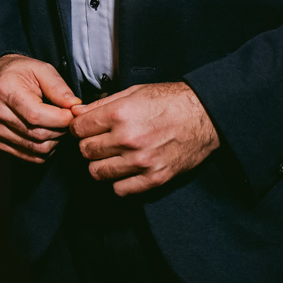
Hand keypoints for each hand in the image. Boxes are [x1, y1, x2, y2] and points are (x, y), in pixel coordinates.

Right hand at [0, 54, 81, 162]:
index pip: (36, 115)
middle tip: (66, 117)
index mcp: (6, 90)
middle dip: (60, 129)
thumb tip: (74, 107)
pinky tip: (47, 133)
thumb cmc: (22, 73)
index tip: (72, 113)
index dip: (60, 118)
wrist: (0, 79)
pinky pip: (31, 156)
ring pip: (37, 148)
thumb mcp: (43, 69)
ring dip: (55, 140)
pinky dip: (45, 149)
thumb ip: (59, 88)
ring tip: (57, 124)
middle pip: (38, 134)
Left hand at [73, 81, 220, 195]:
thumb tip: (77, 114)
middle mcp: (128, 139)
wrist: (205, 115)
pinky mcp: (154, 178)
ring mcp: (141, 161)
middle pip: (86, 151)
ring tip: (112, 156)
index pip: (78, 129)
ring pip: (97, 172)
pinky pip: (120, 189)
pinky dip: (119, 182)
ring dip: (101, 164)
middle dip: (89, 145)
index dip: (79, 128)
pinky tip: (125, 170)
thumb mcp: (134, 92)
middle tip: (101, 141)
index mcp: (120, 114)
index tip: (86, 129)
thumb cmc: (170, 101)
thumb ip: (102, 104)